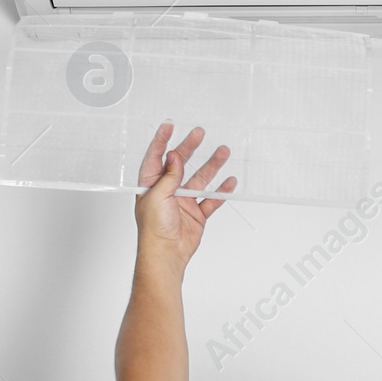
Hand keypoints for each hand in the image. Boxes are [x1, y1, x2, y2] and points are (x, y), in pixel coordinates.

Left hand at [134, 123, 235, 270]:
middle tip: (200, 133)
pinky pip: (211, 199)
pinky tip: (230, 182)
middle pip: (180, 164)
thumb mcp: (158, 196)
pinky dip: (221, 191)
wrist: (166, 255)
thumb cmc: (154, 229)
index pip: (156, 157)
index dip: (161, 140)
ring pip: (199, 179)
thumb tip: (173, 156)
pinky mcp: (196, 214)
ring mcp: (182, 202)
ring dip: (212, 166)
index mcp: (151, 185)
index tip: (169, 125)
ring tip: (223, 151)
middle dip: (190, 148)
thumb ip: (169, 175)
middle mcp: (167, 191)